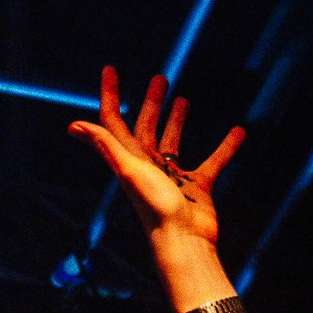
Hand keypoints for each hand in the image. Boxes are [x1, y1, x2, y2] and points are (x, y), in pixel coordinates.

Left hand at [68, 68, 244, 253]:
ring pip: (173, 142)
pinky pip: (212, 162)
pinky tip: (239, 132)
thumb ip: (106, 146)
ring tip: (184, 98)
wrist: (185, 243)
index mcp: (130, 159)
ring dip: (177, 120)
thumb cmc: (156, 208)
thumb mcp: (130, 171)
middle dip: (151, 102)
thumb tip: (74, 125)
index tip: (110, 69)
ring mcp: (172, 177)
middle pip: (145, 127)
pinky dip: (224, 147)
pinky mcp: (196, 188)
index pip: (114, 122)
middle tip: (160, 78)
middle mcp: (148, 166)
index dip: (110, 95)